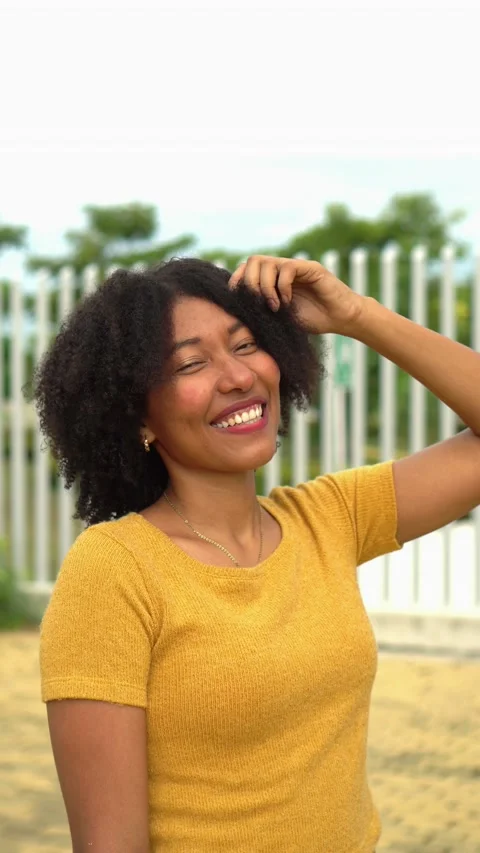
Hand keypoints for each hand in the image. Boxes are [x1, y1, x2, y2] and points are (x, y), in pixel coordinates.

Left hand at [229, 255, 364, 335]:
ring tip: (275, 306)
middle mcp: (283, 269)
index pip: (247, 268)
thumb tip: (240, 312)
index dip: (237, 280)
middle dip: (250, 283)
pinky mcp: (311, 268)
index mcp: (274, 278)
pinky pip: (287, 268)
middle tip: (258, 303)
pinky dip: (282, 286)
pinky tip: (287, 301)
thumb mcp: (281, 317)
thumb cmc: (313, 320)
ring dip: (265, 287)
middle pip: (253, 261)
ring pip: (267, 263)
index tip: (237, 299)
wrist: (340, 319)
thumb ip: (263, 309)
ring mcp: (297, 267)